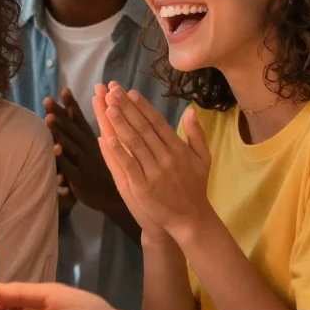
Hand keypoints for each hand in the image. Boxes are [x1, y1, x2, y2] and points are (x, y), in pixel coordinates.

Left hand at [45, 89, 125, 216]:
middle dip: (60, 113)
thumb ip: (81, 130)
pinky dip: (62, 158)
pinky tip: (53, 149)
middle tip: (48, 100)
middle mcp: (89, 149)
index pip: (80, 120)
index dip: (72, 105)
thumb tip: (71, 109)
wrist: (114, 199)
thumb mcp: (94, 149)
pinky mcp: (80, 180)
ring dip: (59, 131)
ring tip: (48, 118)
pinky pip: (70, 168)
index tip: (63, 90)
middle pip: (72, 129)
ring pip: (71, 145)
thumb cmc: (101, 171)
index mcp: (91, 140)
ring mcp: (85, 164)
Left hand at [100, 84, 212, 237]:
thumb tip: (191, 110)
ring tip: (107, 106)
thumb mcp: (203, 159)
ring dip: (120, 124)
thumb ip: (197, 134)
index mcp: (179, 149)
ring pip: (134, 143)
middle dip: (127, 108)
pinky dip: (118, 151)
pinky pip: (128, 165)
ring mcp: (154, 172)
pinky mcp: (143, 187)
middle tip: (112, 90)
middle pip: (143, 128)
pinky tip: (106, 138)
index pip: (158, 122)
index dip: (143, 107)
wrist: (191, 218)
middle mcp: (167, 157)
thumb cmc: (195, 187)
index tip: (130, 92)